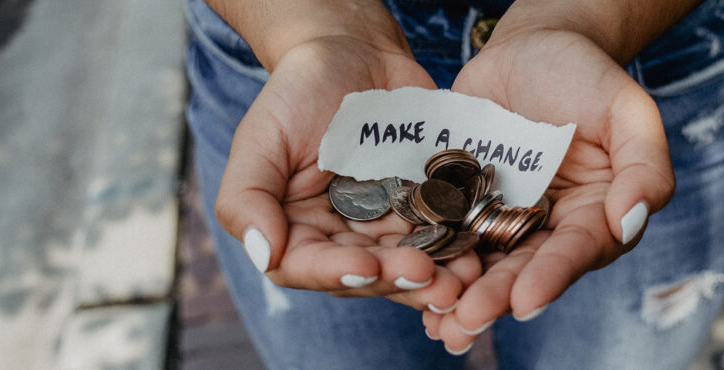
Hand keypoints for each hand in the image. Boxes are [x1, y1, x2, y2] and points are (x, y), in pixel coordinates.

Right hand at [215, 34, 482, 309]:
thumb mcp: (260, 138)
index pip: (306, 266)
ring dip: (435, 277)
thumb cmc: (298, 92)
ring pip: (406, 263)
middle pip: (365, 273)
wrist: (354, 55)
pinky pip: (440, 234)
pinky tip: (477, 252)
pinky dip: (457, 247)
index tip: (368, 267)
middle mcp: (339, 236)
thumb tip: (263, 254)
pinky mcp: (421, 207)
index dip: (336, 274)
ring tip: (462, 279)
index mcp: (295, 228)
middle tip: (430, 277)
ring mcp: (383, 225)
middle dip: (397, 279)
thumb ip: (246, 198)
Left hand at [423, 28, 674, 350]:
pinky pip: (444, 229)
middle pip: (521, 267)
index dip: (551, 277)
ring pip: (479, 260)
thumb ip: (643, 165)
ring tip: (437, 321)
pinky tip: (408, 280)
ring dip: (458, 292)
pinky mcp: (460, 198)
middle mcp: (544, 225)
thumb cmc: (585, 75)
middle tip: (467, 321)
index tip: (525, 301)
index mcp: (590, 214)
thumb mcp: (626, 110)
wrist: (530, 49)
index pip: (574, 251)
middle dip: (495, 297)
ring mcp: (498, 214)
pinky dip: (428, 254)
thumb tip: (631, 221)